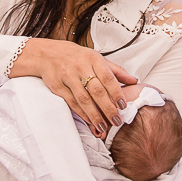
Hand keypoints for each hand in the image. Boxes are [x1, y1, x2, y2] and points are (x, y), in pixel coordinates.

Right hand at [9, 38, 136, 135]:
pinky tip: (90, 121)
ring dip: (95, 115)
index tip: (123, 105)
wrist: (47, 54)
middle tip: (116, 121)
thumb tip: (134, 81)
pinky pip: (72, 102)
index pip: (108, 77)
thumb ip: (115, 70)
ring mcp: (68, 77)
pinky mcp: (58, 86)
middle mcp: (80, 67)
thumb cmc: (76, 56)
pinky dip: (82, 113)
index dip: (116, 93)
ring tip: (104, 126)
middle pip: (97, 91)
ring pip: (83, 99)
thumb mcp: (96, 58)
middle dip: (108, 108)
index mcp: (93, 59)